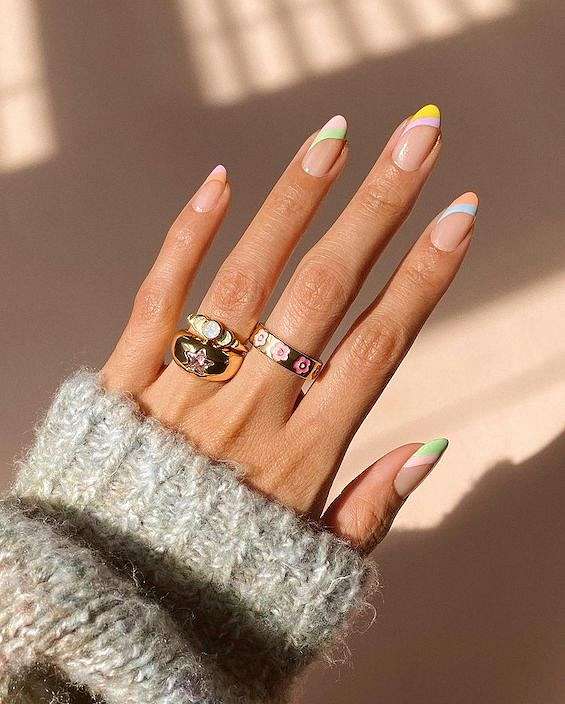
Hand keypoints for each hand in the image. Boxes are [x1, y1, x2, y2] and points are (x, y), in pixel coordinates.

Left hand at [101, 108, 477, 553]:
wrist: (113, 602)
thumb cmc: (220, 582)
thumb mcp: (314, 563)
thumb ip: (372, 507)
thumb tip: (431, 448)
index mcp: (301, 457)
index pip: (378, 345)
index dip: (424, 276)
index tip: (459, 217)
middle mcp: (247, 412)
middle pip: (323, 292)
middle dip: (378, 209)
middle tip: (417, 140)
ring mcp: (182, 390)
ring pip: (246, 278)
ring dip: (295, 202)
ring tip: (335, 139)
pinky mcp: (124, 380)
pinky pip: (158, 297)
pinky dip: (188, 237)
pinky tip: (221, 181)